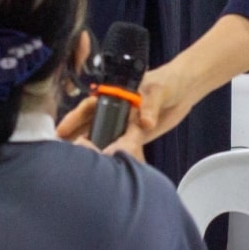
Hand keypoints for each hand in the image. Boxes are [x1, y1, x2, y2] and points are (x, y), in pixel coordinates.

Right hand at [57, 63, 199, 159]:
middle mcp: (115, 110)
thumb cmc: (169, 82)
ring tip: (76, 164)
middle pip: (90, 124)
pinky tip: (103, 167)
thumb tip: (145, 122)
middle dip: (75, 138)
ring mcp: (124, 124)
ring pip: (102, 137)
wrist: (187, 90)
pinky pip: (121, 147)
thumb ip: (150, 105)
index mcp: (114, 94)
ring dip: (91, 149)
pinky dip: (112, 155)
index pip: (89, 106)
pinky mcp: (135, 136)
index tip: (62, 131)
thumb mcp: (158, 90)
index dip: (74, 119)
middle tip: (61, 153)